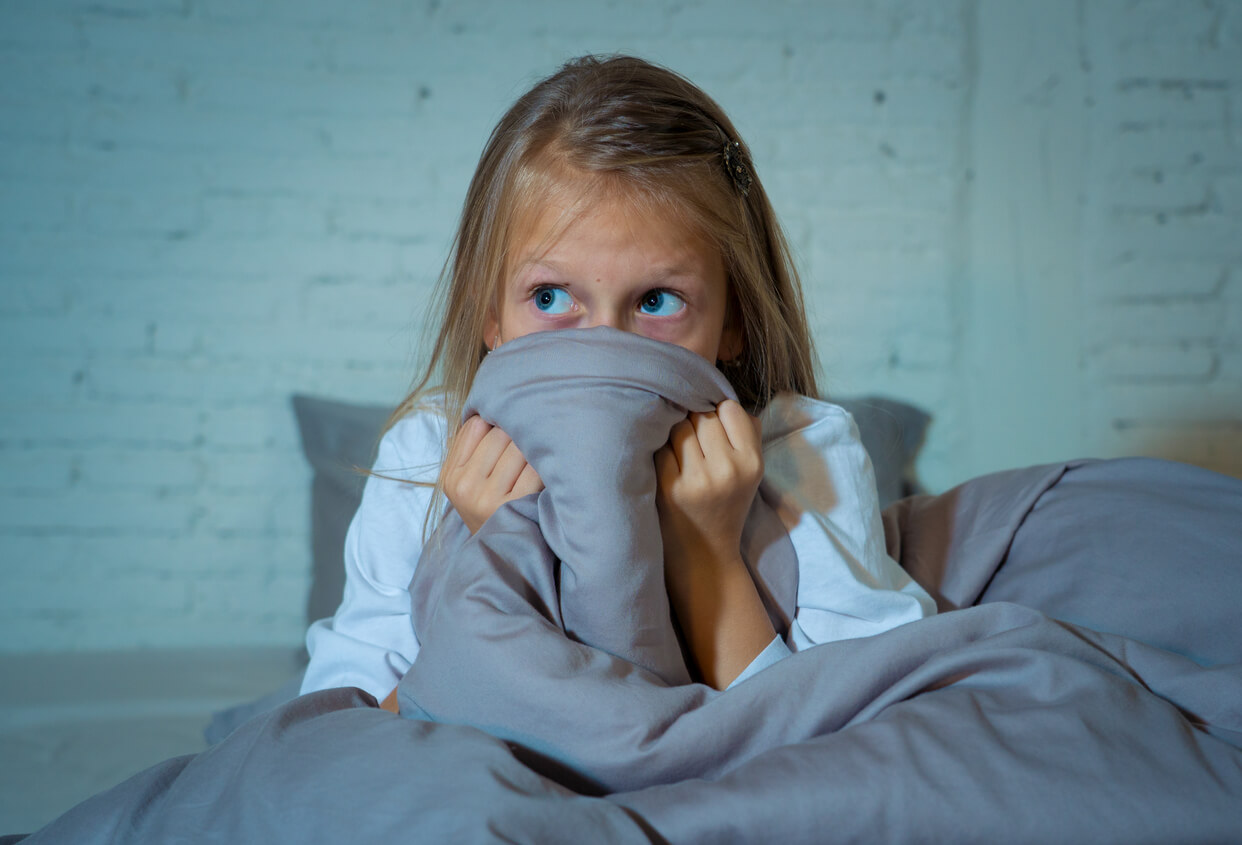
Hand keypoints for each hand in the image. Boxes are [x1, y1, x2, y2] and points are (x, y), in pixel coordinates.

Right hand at [442, 416, 543, 533]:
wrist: (502, 555)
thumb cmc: (492, 509)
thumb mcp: (470, 481)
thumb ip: (475, 447)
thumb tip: (497, 407)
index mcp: (451, 476)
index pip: (475, 426)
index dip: (497, 423)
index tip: (513, 429)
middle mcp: (464, 487)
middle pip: (499, 435)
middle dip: (519, 435)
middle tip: (535, 440)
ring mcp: (487, 498)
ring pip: (518, 447)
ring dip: (534, 448)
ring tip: (542, 454)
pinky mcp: (512, 506)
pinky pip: (534, 468)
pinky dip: (544, 465)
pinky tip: (548, 470)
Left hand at [654, 400, 763, 569]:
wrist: (705, 554)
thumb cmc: (726, 504)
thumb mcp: (750, 472)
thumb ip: (746, 432)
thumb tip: (723, 395)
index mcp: (752, 463)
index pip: (729, 409)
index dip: (718, 413)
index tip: (714, 429)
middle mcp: (727, 470)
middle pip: (702, 416)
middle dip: (696, 423)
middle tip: (695, 443)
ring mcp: (697, 480)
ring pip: (679, 427)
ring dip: (676, 434)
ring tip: (682, 454)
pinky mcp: (669, 488)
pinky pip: (660, 447)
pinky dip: (662, 452)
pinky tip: (669, 466)